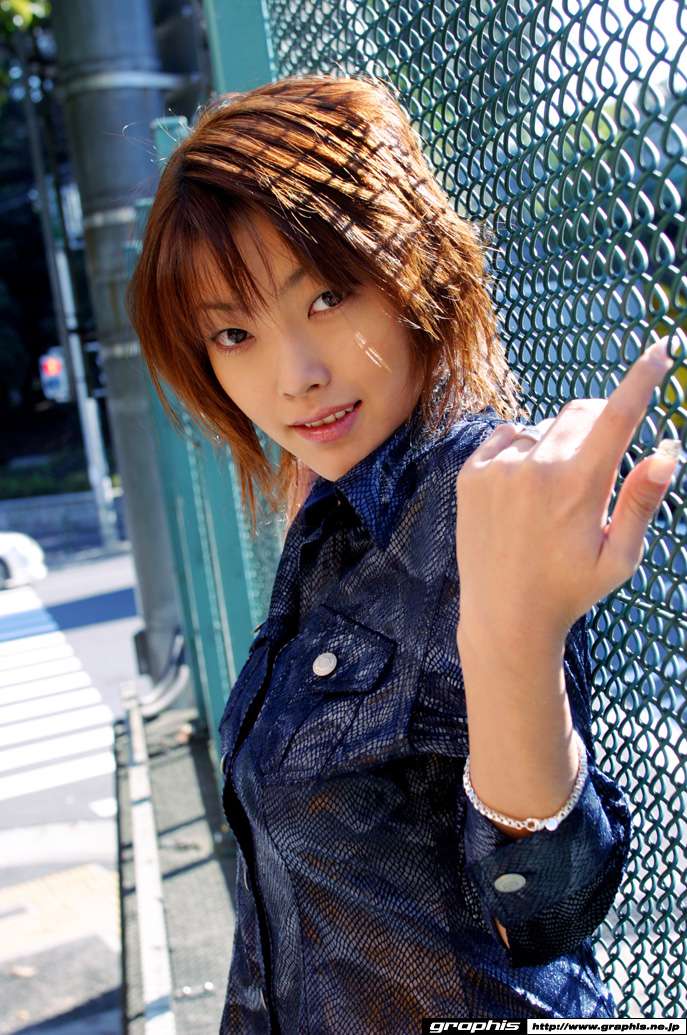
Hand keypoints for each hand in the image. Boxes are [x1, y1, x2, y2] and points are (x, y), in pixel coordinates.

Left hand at [455, 339, 681, 647]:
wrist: (503, 615)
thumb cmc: (570, 588)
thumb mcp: (619, 557)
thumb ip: (642, 500)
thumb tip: (668, 453)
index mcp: (578, 487)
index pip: (618, 417)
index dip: (642, 379)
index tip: (661, 350)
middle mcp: (535, 469)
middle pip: (581, 414)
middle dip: (600, 424)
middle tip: (599, 464)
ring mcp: (498, 468)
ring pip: (544, 429)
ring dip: (558, 447)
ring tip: (553, 499)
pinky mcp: (471, 473)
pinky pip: (508, 437)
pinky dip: (523, 451)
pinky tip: (525, 489)